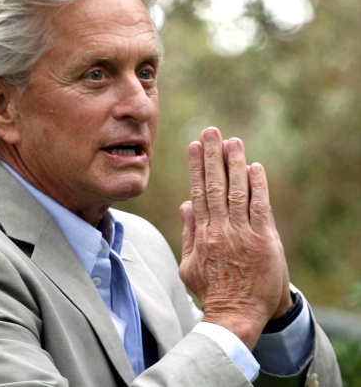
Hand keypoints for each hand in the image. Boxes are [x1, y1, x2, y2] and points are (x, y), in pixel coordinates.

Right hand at [179, 127, 291, 349]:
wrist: (235, 316)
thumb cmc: (211, 290)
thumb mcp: (189, 264)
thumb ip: (189, 233)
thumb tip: (185, 205)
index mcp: (202, 234)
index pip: (198, 193)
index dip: (196, 168)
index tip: (194, 146)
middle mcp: (220, 229)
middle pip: (215, 186)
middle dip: (212, 157)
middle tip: (210, 132)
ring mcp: (242, 234)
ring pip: (236, 192)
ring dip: (234, 164)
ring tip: (232, 141)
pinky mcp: (263, 241)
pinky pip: (259, 208)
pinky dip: (257, 187)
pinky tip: (254, 168)